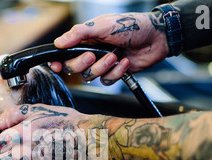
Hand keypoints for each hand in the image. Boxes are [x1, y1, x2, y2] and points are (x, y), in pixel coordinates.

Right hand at [50, 12, 168, 83]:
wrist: (156, 38)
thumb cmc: (132, 25)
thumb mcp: (103, 25)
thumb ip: (79, 33)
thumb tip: (59, 42)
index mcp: (85, 39)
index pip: (65, 53)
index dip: (58, 61)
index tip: (55, 65)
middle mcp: (91, 51)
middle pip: (74, 68)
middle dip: (82, 64)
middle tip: (92, 55)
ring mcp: (102, 63)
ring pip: (90, 76)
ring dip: (102, 67)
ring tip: (115, 55)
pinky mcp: (114, 73)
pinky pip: (107, 81)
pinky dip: (116, 72)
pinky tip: (125, 62)